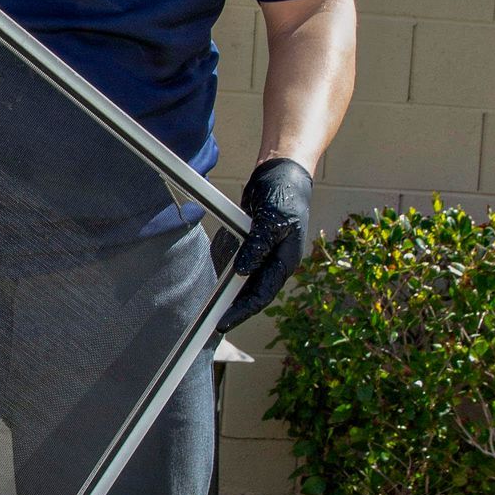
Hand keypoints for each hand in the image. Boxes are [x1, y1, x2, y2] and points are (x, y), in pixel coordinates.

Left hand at [219, 157, 311, 330]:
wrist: (281, 172)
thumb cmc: (285, 195)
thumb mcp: (274, 220)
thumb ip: (259, 246)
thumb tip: (244, 270)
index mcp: (285, 261)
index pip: (263, 294)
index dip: (243, 311)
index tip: (223, 322)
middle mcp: (274, 261)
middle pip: (252, 292)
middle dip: (233, 307)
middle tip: (211, 321)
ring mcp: (263, 253)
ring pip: (243, 280)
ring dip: (228, 292)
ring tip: (208, 306)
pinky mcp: (252, 243)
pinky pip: (236, 262)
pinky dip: (224, 269)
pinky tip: (213, 277)